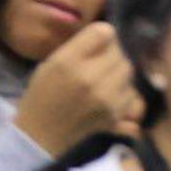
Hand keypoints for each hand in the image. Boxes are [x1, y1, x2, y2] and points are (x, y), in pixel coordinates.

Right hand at [13, 22, 144, 156]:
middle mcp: (90, 78)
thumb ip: (79, 47)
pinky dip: (122, 92)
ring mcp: (105, 98)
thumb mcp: (51, 63)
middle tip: (99, 63)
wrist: (39, 137)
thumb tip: (106, 34)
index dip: (102, 35)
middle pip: (119, 53)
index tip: (97, 43)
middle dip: (111, 54)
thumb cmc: (41, 97)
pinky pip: (130, 93)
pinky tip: (108, 95)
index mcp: (69, 62)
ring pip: (127, 71)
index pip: (104, 32)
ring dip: (118, 72)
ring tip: (104, 79)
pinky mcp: (114, 115)